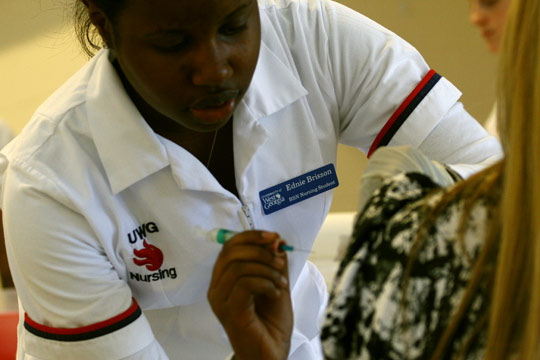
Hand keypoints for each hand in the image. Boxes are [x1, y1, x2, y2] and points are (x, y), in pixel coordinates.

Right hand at [208, 231, 291, 359]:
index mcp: (224, 278)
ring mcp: (221, 300)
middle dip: (260, 250)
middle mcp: (217, 288)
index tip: (274, 237)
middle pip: (231, 252)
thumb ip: (273, 263)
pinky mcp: (230, 312)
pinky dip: (265, 283)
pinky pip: (245, 284)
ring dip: (267, 269)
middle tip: (279, 261)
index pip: (229, 246)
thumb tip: (276, 240)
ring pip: (239, 267)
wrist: (271, 354)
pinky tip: (275, 292)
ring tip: (281, 282)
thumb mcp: (276, 284)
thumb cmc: (270, 323)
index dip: (251, 236)